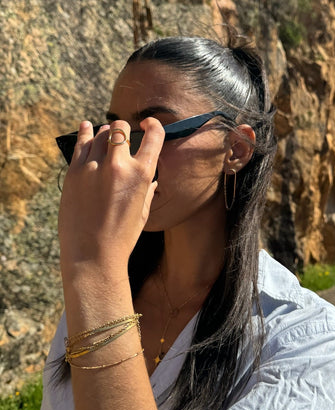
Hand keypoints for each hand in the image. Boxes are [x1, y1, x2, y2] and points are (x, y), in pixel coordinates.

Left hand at [58, 118, 163, 275]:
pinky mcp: (74, 172)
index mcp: (142, 175)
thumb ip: (147, 190)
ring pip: (99, 134)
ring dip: (105, 133)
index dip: (154, 125)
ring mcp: (93, 167)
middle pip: (120, 128)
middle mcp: (118, 165)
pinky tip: (86, 127)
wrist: (93, 253)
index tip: (149, 124)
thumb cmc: (123, 236)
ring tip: (105, 134)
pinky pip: (80, 144)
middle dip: (123, 129)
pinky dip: (85, 133)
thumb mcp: (143, 212)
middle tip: (123, 134)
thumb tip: (152, 179)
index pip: (154, 136)